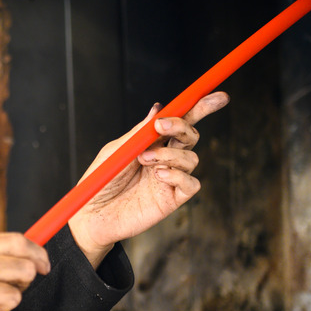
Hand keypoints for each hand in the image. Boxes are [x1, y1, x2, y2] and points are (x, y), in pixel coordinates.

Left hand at [68, 91, 228, 267]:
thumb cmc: (101, 180)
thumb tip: (158, 108)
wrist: (93, 213)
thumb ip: (139, 132)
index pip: (181, 120)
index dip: (201, 106)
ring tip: (144, 160)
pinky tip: (159, 175)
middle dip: (182, 126)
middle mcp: (166, 157)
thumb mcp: (117, 150)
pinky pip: (191, 183)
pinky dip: (178, 175)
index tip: (217, 96)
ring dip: (170, 154)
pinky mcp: (173, 198)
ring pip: (191, 158)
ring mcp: (171, 178)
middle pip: (191, 135)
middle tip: (160, 127)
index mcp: (153, 142)